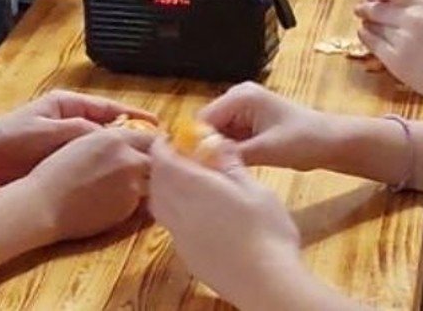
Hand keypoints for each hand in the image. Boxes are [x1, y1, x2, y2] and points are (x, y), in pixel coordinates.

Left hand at [0, 89, 156, 186]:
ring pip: (98, 143)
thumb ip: (85, 132)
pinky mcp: (56, 154)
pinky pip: (86, 157)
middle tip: (155, 148)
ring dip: (115, 151)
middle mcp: (69, 116)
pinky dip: (99, 163)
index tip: (159, 126)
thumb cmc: (13, 141)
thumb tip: (117, 137)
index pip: (111, 108)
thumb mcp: (53, 133)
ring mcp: (62, 135)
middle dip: (130, 135)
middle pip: (108, 124)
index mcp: (68, 103)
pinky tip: (113, 175)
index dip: (136, 116)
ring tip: (139, 162)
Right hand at [24, 127, 152, 241]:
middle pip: (159, 161)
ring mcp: (131, 186)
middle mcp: (129, 159)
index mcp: (116, 139)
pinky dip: (136, 202)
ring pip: (153, 183)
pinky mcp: (128, 209)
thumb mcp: (84, 143)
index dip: (156, 146)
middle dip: (157, 165)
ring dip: (148, 184)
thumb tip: (131, 144)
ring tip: (131, 187)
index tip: (157, 150)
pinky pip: (141, 203)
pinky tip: (116, 201)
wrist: (43, 204)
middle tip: (153, 171)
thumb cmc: (56, 173)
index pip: (152, 138)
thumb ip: (112, 141)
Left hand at [149, 138, 301, 307]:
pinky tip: (199, 213)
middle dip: (162, 166)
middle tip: (181, 157)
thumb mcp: (255, 190)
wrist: (265, 284)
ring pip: (158, 206)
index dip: (162, 146)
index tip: (172, 138)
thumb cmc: (266, 232)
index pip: (162, 160)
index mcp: (193, 188)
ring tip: (187, 182)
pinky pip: (170, 226)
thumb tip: (217, 144)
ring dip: (165, 189)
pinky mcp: (187, 256)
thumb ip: (231, 166)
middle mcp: (179, 212)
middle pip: (156, 183)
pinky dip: (174, 211)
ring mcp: (180, 237)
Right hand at [199, 83, 335, 170]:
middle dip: (206, 148)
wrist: (333, 142)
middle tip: (208, 174)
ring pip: (217, 135)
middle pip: (207, 126)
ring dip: (218, 152)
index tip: (196, 168)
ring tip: (220, 173)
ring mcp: (243, 111)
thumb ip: (233, 153)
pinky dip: (229, 153)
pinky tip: (232, 169)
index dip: (196, 142)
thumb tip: (203, 161)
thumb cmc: (305, 140)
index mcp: (241, 96)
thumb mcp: (267, 150)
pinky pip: (229, 139)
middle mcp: (238, 98)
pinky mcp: (249, 125)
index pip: (203, 118)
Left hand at [355, 0, 422, 104]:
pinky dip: (366, 36)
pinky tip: (366, 35)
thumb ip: (421, 6)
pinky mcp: (394, 59)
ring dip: (367, 22)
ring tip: (365, 22)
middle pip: (378, 6)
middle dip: (368, 7)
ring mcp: (402, 39)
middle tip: (361, 7)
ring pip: (372, 24)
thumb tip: (395, 0)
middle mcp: (414, 17)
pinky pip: (371, 42)